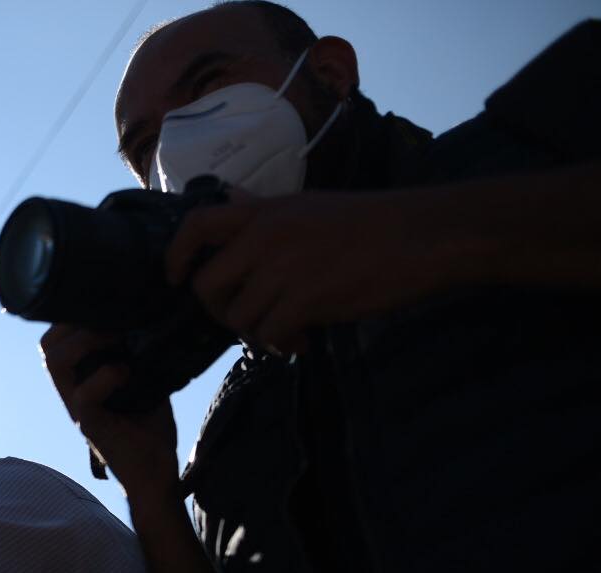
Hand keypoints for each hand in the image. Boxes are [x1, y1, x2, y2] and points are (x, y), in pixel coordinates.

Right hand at [42, 324, 179, 501]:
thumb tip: (157, 325)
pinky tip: (126, 373)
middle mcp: (73, 393)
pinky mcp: (90, 426)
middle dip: (75, 325)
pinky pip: (85, 395)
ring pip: (57, 364)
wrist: (156, 476)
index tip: (100, 308)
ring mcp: (78, 409)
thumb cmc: (150, 431)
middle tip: (110, 322)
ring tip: (115, 340)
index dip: (70, 320)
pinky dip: (106, 377)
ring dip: (86, 342)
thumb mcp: (147, 384)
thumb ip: (142, 358)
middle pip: (48, 348)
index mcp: (82, 382)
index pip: (55, 343)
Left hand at [166, 188, 439, 353]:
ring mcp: (284, 268)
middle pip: (207, 287)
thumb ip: (263, 213)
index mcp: (265, 212)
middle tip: (245, 319)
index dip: (176, 255)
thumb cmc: (372, 224)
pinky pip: (270, 335)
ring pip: (239, 318)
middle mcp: (266, 237)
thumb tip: (229, 198)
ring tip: (287, 332)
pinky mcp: (306, 299)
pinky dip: (283, 346)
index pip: (197, 225)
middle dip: (220, 311)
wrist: (426, 237)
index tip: (174, 277)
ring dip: (258, 334)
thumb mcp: (308, 206)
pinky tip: (303, 342)